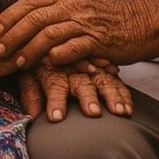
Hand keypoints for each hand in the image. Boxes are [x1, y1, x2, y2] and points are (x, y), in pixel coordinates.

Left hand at [0, 0, 149, 69]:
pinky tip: (47, 64)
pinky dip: (57, 56)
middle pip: (34, 17)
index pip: (29, 1)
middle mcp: (74, 2)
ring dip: (30, 50)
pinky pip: (72, 48)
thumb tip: (28, 0)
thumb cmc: (105, 14)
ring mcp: (85, 20)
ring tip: (19, 63)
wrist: (140, 23)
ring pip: (49, 34)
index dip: (9, 17)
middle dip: (13, 35)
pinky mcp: (98, 39)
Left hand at [17, 58, 132, 122]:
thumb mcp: (30, 76)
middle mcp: (74, 69)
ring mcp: (92, 69)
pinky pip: (116, 82)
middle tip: (92, 113)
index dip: (55, 101)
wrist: (55, 40)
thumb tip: (29, 116)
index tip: (56, 118)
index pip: (54, 85)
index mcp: (53, 69)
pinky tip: (128, 109)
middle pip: (82, 83)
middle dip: (87, 98)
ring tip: (118, 113)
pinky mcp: (106, 72)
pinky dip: (123, 95)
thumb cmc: (39, 65)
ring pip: (103, 81)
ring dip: (111, 97)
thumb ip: (31, 95)